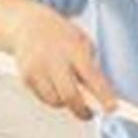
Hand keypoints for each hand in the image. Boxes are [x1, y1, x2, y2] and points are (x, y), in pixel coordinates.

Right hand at [10, 4, 115, 119]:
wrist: (27, 24)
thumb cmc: (59, 34)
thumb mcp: (81, 41)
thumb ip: (90, 65)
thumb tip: (99, 94)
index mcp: (74, 49)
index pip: (92, 76)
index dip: (103, 95)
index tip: (112, 108)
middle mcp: (54, 59)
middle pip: (70, 95)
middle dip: (82, 110)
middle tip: (89, 114)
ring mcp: (38, 68)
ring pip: (55, 101)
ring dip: (65, 103)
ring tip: (68, 92)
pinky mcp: (26, 76)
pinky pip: (42, 98)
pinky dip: (51, 97)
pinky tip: (53, 84)